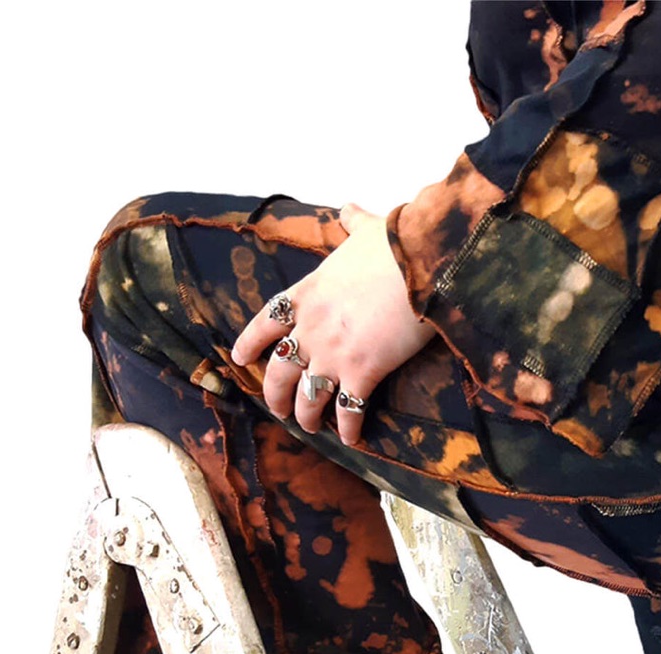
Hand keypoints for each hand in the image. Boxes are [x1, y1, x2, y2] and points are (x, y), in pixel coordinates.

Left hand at [231, 203, 435, 444]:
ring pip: (306, 396)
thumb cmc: (395, 246)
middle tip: (277, 409)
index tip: (239, 358)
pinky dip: (348, 427)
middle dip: (274, 394)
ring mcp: (333, 353)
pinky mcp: (362, 372)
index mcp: (308, 293)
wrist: (420, 266)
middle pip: (279, 371)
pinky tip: (350, 439)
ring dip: (306, 415)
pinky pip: (348, 409)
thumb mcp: (367, 231)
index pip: (266, 322)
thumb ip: (354, 224)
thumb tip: (349, 209)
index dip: (250, 342)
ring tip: (310, 426)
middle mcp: (311, 328)